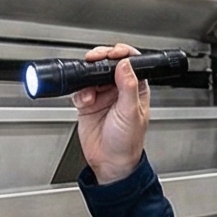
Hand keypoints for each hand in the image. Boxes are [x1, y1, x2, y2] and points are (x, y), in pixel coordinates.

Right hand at [71, 43, 149, 181]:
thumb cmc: (127, 142)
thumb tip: (125, 64)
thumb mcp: (131, 112)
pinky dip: (80, 93)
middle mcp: (119, 90)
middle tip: (94, 58)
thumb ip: (128, 86)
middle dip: (100, 59)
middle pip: (108, 64)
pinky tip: (85, 101)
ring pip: (92, 75)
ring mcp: (102, 96)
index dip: (122, 53)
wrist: (110, 163)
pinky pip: (80, 90)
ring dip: (88, 77)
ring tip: (89, 87)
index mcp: (136, 89)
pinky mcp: (88, 104)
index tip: (113, 53)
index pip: (130, 63)